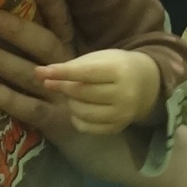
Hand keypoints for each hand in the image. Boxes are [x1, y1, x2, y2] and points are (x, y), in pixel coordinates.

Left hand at [0, 0, 77, 136]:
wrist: (96, 140)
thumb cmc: (69, 95)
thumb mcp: (65, 66)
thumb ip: (43, 43)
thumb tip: (12, 10)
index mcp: (71, 52)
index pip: (63, 24)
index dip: (53, 5)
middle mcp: (68, 71)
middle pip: (45, 45)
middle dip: (19, 30)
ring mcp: (63, 97)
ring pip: (31, 75)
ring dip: (3, 61)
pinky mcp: (55, 121)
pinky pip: (29, 107)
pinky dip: (7, 97)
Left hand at [40, 48, 161, 134]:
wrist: (147, 84)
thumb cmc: (116, 66)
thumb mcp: (100, 58)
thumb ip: (72, 66)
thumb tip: (40, 74)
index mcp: (119, 71)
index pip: (86, 73)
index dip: (61, 73)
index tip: (40, 72)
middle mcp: (124, 94)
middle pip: (82, 93)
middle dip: (63, 87)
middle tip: (53, 83)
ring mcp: (122, 114)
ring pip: (82, 112)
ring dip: (70, 103)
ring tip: (73, 95)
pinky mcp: (118, 128)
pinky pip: (87, 127)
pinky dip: (77, 118)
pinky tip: (79, 109)